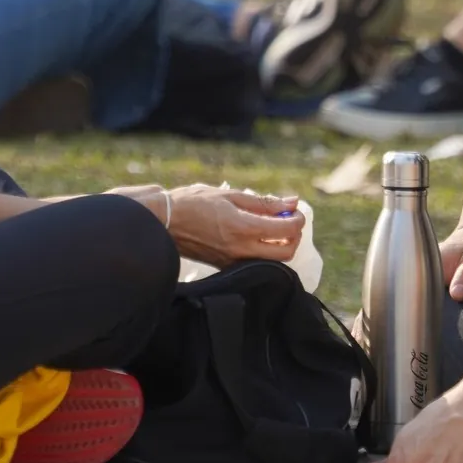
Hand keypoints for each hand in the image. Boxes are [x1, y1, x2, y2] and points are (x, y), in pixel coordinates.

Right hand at [166, 185, 302, 266]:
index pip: (287, 230)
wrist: (164, 222)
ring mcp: (234, 261)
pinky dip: (265, 250)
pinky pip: (256, 262)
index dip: (298, 219)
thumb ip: (264, 203)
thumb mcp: (229, 196)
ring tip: (273, 226)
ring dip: (281, 244)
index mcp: (243, 227)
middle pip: (286, 252)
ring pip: (273, 260)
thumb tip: (292, 203)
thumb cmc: (193, 203)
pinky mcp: (227, 266)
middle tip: (288, 220)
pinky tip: (257, 235)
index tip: (295, 209)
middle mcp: (241, 249)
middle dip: (294, 236)